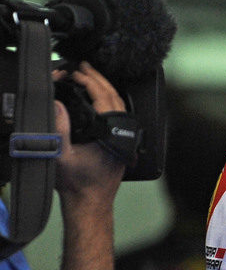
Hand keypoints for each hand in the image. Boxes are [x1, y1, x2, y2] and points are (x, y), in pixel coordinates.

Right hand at [52, 62, 125, 200]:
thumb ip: (59, 128)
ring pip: (119, 104)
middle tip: (84, 66)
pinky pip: (118, 114)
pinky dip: (108, 100)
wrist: (90, 203)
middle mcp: (121, 133)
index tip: (76, 71)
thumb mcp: (61, 155)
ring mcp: (124, 137)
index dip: (89, 81)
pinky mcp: (122, 142)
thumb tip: (57, 104)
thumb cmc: (77, 184)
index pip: (103, 97)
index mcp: (110, 133)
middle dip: (98, 78)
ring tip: (90, 76)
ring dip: (104, 88)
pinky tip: (98, 97)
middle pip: (114, 97)